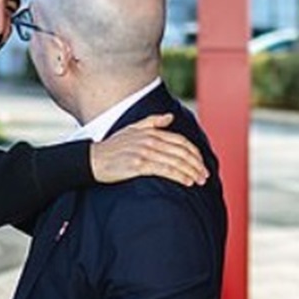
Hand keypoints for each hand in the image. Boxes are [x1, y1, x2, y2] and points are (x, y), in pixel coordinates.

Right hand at [89, 113, 208, 186]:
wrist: (93, 159)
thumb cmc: (112, 146)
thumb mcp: (132, 128)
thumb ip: (152, 121)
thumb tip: (170, 117)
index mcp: (151, 131)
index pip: (180, 141)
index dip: (194, 153)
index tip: (201, 163)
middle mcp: (150, 140)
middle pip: (181, 152)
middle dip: (196, 164)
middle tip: (205, 175)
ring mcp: (144, 152)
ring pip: (175, 161)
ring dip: (190, 172)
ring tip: (199, 181)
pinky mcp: (138, 165)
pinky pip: (164, 170)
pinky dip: (178, 176)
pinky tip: (186, 182)